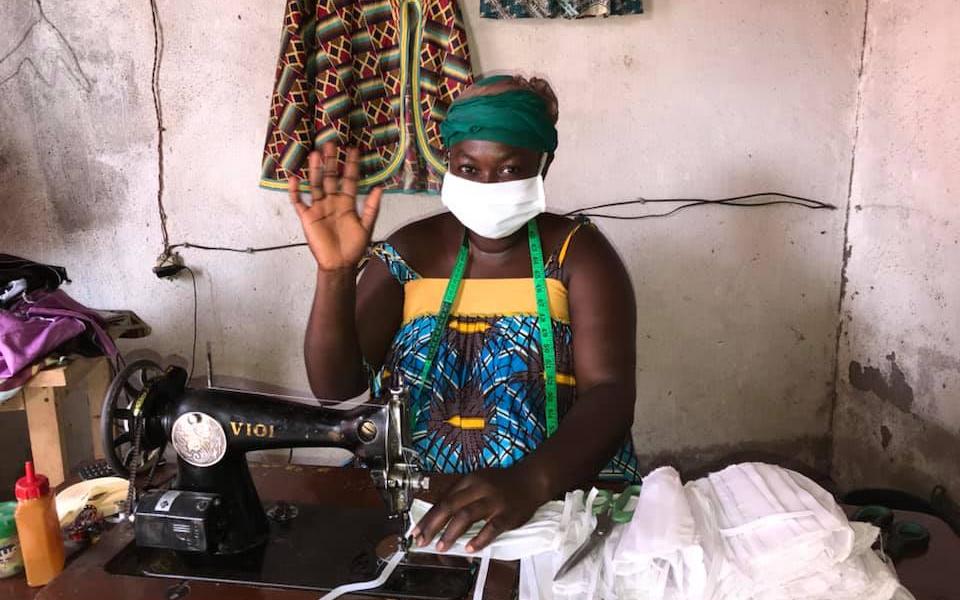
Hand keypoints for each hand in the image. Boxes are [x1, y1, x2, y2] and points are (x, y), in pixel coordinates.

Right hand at [289, 142, 382, 270]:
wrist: (340, 264)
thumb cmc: (354, 247)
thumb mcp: (366, 226)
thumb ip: (371, 207)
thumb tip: (380, 188)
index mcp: (347, 202)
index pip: (349, 179)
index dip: (351, 165)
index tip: (353, 149)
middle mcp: (332, 201)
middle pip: (331, 177)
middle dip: (331, 161)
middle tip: (331, 143)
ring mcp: (319, 208)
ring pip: (316, 185)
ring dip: (315, 170)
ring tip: (315, 154)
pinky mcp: (307, 217)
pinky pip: (298, 202)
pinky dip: (295, 191)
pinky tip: (293, 179)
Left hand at [411, 466, 548, 552]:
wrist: (531, 480)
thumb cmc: (502, 484)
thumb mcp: (479, 482)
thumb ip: (461, 496)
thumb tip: (440, 517)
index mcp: (470, 481)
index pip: (443, 499)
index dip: (428, 517)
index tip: (416, 531)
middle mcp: (479, 489)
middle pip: (450, 506)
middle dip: (433, 525)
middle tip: (422, 540)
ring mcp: (494, 501)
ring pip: (467, 515)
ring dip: (451, 533)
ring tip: (441, 546)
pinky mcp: (507, 513)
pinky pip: (491, 527)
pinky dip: (479, 538)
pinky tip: (470, 548)